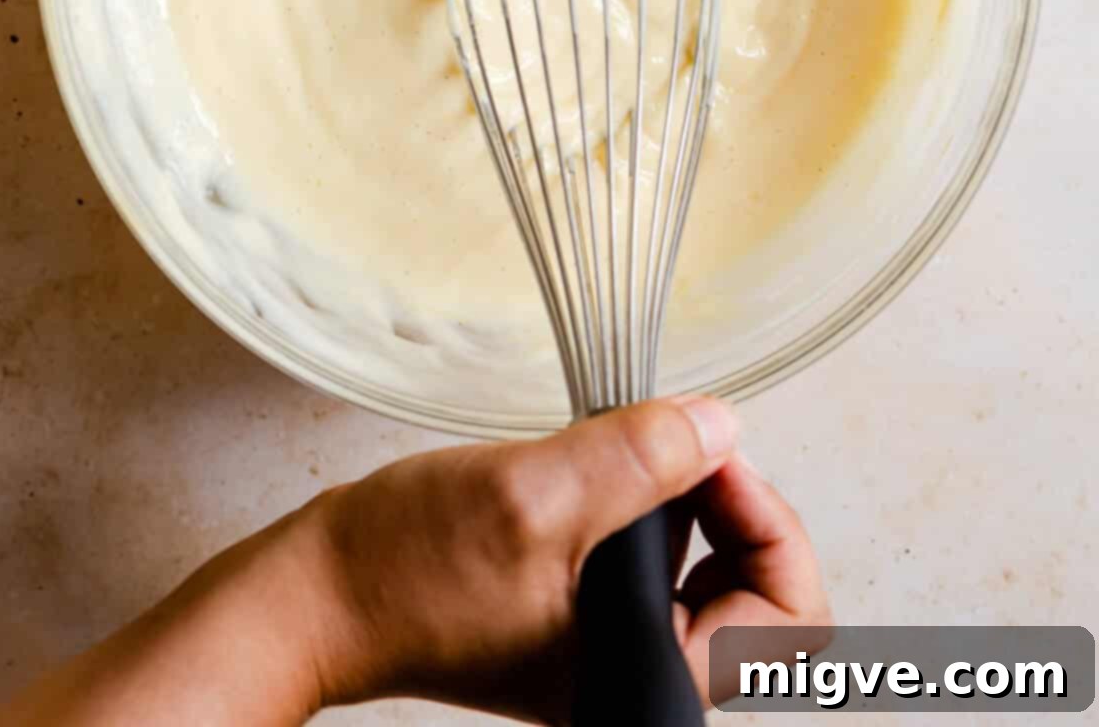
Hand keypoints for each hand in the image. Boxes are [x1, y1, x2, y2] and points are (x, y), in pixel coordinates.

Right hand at [0, 395, 829, 726]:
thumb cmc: (408, 568)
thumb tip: (722, 424)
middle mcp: (641, 682)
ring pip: (714, 571)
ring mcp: (616, 655)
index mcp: (646, 683)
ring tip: (626, 453)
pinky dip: (648, 509)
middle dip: (729, 504)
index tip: (708, 452)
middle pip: (761, 592)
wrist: (319, 595)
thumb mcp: (533, 495)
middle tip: (676, 441)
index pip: (789, 621)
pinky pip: (661, 565)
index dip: (766, 521)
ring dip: (686, 500)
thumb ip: (637, 459)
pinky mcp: (587, 622)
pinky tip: (598, 473)